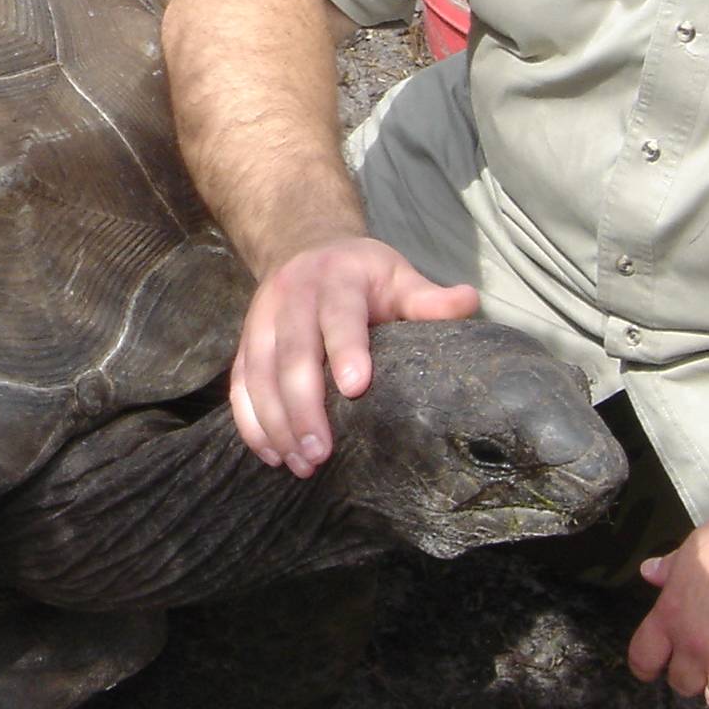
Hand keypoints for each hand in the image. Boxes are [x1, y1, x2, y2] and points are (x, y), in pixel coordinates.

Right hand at [228, 236, 477, 477]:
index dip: (345, 349)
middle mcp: (291, 296)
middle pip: (291, 352)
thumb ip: (428, 297)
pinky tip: (272, 454)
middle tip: (321, 452)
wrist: (304, 245)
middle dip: (303, 405)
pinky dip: (251, 422)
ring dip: (276, 422)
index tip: (357, 388)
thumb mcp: (397, 274)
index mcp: (336, 278)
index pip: (338, 315)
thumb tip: (469, 301)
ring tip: (301, 463)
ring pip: (258, 373)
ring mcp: (261, 319)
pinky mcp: (245, 342)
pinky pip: (240, 383)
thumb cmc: (362, 273)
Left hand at [625, 497, 708, 708]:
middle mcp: (698, 647)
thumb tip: (649, 573)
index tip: (653, 668)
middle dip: (691, 676)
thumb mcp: (696, 547)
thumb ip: (671, 568)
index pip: (643, 657)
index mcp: (673, 616)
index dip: (646, 666)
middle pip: (682, 684)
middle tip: (705, 662)